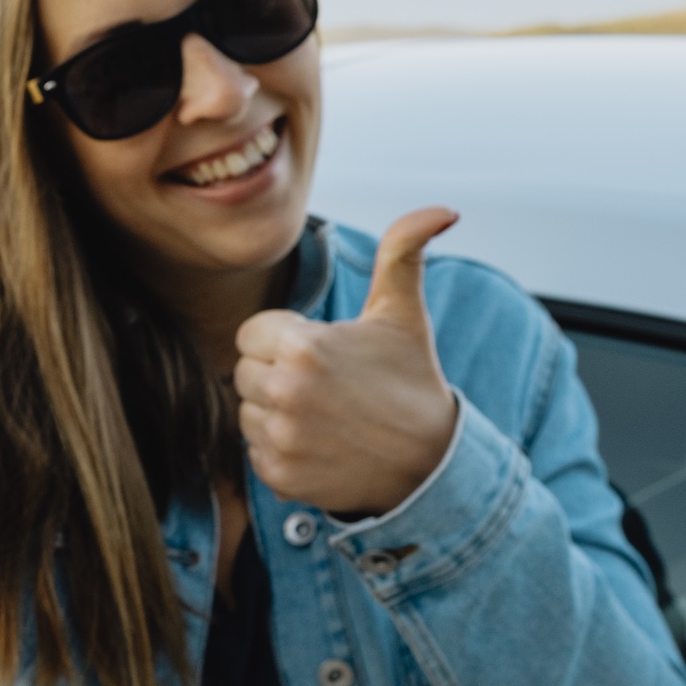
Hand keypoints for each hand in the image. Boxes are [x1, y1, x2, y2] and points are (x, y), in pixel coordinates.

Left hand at [233, 209, 460, 515]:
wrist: (430, 463)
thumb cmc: (410, 380)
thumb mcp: (402, 313)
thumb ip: (402, 252)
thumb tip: (441, 210)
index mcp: (303, 346)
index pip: (250, 333)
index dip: (282, 339)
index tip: (320, 351)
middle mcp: (284, 392)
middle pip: (244, 372)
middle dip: (277, 374)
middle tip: (326, 386)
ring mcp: (280, 438)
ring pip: (247, 412)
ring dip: (275, 413)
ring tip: (324, 415)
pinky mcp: (278, 475)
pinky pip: (254, 450)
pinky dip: (279, 449)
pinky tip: (320, 444)